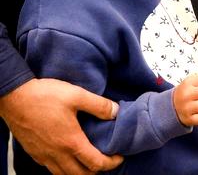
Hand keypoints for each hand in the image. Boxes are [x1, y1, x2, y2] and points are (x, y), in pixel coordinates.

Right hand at [0, 78, 121, 174]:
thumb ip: (99, 105)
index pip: (96, 163)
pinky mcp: (34, 153)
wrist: (14, 97)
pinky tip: (67, 158)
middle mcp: (57, 154)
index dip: (111, 163)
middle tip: (106, 160)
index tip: (120, 157)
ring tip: (89, 162)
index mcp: (71, 142)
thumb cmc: (44, 96)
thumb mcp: (76, 95)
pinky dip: (63, 169)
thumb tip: (117, 112)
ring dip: (79, 173)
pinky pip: (51, 169)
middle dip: (97, 171)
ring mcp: (43, 155)